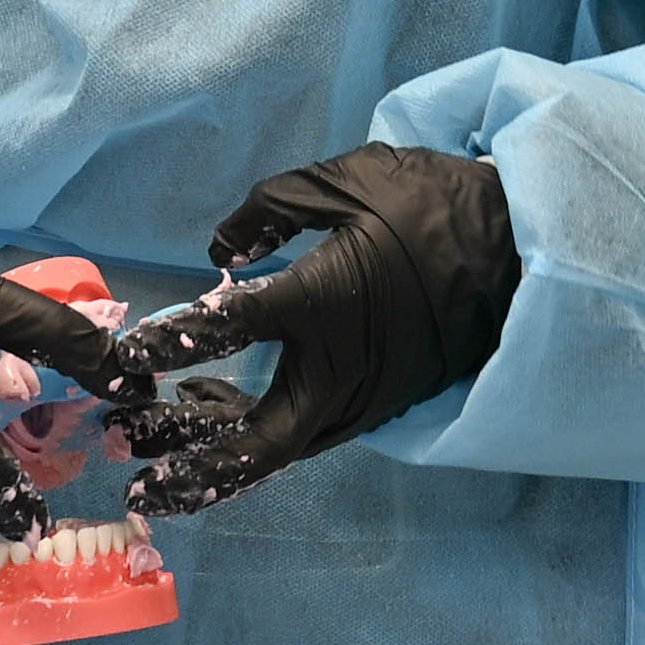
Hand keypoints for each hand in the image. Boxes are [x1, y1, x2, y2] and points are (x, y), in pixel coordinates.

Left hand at [128, 145, 516, 514]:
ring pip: (275, 447)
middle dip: (189, 458)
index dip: (170, 339)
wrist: (521, 254)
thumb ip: (270, 210)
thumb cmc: (431, 207)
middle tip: (130, 462)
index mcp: (325, 301)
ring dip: (211, 454)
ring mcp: (360, 398)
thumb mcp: (347, 182)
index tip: (123, 353)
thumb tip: (220, 251)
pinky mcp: (371, 406)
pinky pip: (298, 433)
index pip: (230, 328)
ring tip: (147, 458)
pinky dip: (249, 431)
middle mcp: (339, 367)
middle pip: (255, 441)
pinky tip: (207, 409)